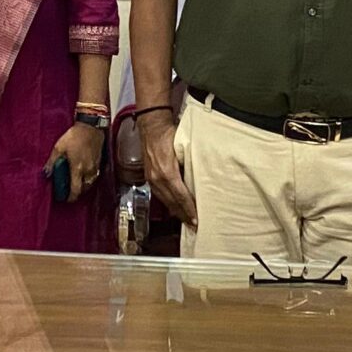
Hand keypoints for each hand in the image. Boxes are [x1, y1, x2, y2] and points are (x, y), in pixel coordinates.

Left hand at [48, 123, 102, 200]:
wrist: (90, 127)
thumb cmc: (75, 136)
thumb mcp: (59, 147)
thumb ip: (52, 162)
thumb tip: (45, 174)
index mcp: (77, 169)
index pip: (75, 190)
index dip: (70, 197)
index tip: (65, 199)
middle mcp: (88, 170)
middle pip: (84, 189)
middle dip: (77, 192)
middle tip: (69, 190)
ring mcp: (95, 167)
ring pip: (90, 183)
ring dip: (83, 186)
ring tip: (76, 182)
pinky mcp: (99, 162)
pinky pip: (94, 176)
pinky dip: (89, 178)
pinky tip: (83, 173)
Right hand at [139, 111, 194, 226]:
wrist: (151, 126)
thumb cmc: (170, 134)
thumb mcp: (184, 148)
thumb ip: (191, 164)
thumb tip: (202, 178)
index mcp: (167, 173)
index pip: (181, 196)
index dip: (189, 209)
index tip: (196, 220)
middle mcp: (158, 179)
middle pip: (172, 202)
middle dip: (183, 215)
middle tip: (194, 226)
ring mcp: (151, 179)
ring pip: (165, 201)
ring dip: (175, 211)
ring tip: (186, 220)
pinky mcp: (149, 177)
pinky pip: (160, 195)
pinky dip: (168, 203)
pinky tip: (174, 207)